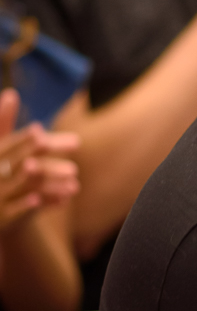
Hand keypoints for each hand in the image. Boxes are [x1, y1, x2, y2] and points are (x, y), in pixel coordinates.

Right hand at [0, 88, 79, 229]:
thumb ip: (3, 122)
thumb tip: (12, 93)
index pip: (10, 147)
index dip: (23, 140)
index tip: (40, 132)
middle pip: (22, 167)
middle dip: (46, 161)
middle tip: (73, 154)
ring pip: (27, 189)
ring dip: (52, 184)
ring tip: (75, 181)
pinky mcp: (4, 217)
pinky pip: (26, 210)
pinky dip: (45, 203)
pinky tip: (65, 200)